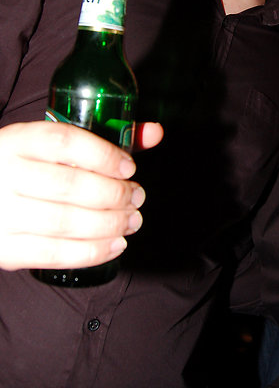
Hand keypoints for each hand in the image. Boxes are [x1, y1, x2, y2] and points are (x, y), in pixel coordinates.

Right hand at [0, 120, 161, 271]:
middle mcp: (4, 174)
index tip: (130, 167)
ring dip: (109, 224)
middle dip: (114, 195)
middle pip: (69, 185)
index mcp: (17, 140)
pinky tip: (116, 244)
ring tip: (132, 221)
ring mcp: (1, 213)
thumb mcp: (51, 145)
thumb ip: (104, 137)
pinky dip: (92, 252)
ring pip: (65, 221)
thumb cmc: (27, 168)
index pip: (64, 142)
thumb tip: (155, 133)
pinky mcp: (4, 249)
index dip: (103, 155)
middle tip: (136, 197)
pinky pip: (54, 254)